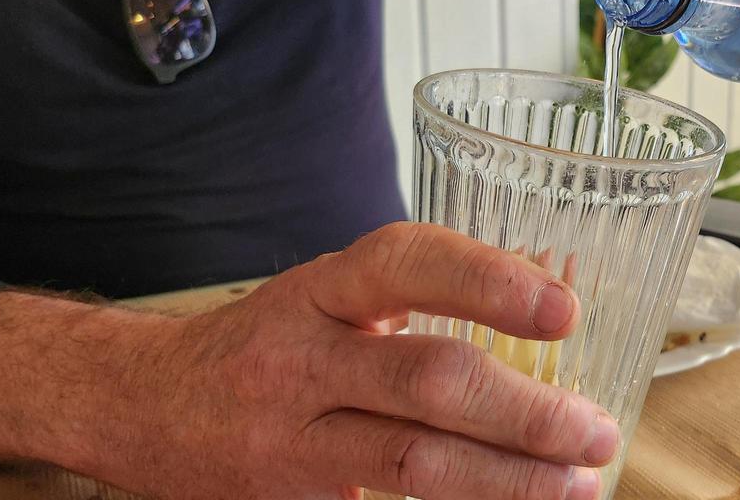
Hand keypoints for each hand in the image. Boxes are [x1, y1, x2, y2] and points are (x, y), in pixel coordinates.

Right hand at [0, 223, 616, 499]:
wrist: (143, 404)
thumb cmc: (263, 344)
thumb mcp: (325, 299)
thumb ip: (411, 302)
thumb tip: (539, 307)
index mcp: (321, 290)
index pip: (406, 262)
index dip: (488, 280)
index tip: (564, 309)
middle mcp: (302, 357)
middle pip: (427, 379)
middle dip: (526, 412)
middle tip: (595, 432)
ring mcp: (290, 438)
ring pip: (413, 462)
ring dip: (508, 479)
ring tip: (576, 485)